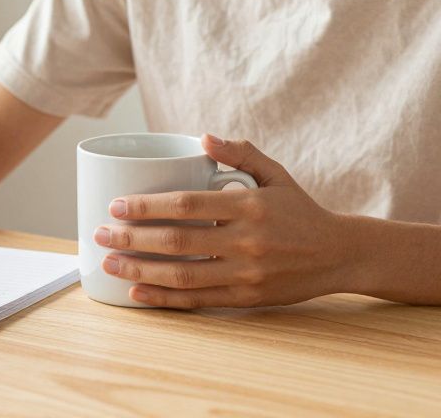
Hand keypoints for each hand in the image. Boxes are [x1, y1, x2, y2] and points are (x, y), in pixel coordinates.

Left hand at [94, 135, 349, 308]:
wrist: (339, 254)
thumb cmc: (300, 209)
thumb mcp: (275, 173)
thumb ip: (240, 153)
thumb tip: (202, 138)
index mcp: (248, 205)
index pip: (186, 205)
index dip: (147, 206)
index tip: (116, 205)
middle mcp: (246, 241)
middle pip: (176, 242)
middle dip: (131, 239)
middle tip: (100, 234)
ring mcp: (246, 274)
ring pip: (182, 276)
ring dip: (140, 272)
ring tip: (109, 264)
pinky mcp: (247, 299)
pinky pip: (198, 301)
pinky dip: (164, 300)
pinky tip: (137, 294)